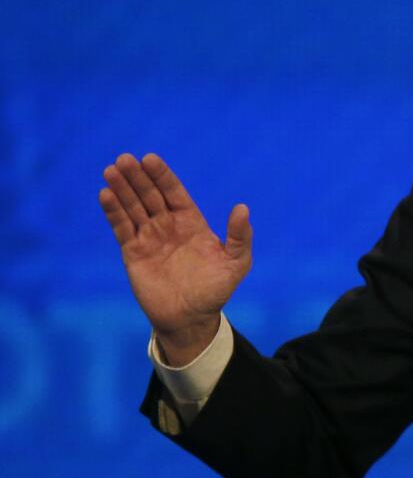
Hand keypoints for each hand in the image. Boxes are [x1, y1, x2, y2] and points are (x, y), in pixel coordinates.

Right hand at [99, 153, 251, 364]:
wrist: (191, 319)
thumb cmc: (216, 290)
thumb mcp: (236, 263)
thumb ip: (239, 236)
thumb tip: (242, 207)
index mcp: (191, 223)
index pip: (174, 193)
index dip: (162, 176)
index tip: (150, 158)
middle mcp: (168, 226)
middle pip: (150, 195)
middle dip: (138, 177)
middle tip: (125, 158)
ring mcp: (149, 238)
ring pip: (133, 208)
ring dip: (122, 189)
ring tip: (111, 170)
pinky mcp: (133, 253)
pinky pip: (122, 228)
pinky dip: (114, 212)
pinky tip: (106, 194)